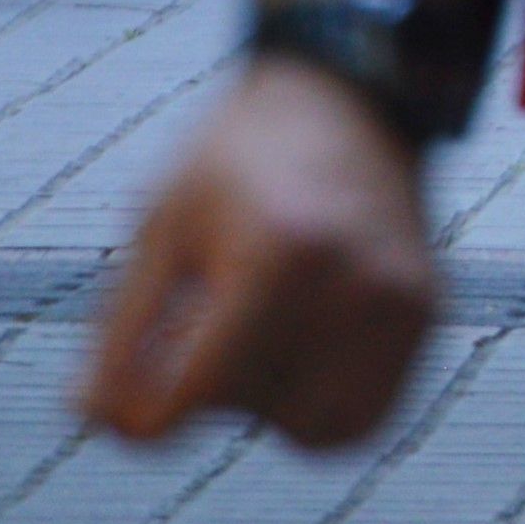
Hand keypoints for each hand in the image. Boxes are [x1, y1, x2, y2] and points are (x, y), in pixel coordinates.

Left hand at [81, 57, 439, 451]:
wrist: (348, 96)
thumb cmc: (239, 158)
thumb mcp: (163, 225)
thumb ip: (123, 332)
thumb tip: (98, 421)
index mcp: (282, 247)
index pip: (200, 388)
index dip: (143, 409)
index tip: (120, 398)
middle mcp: (357, 278)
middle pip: (248, 406)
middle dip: (206, 382)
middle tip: (199, 320)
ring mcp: (402, 299)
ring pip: (307, 427)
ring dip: (264, 403)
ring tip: (253, 334)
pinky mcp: (426, 314)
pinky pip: (358, 417)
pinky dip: (318, 410)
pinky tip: (293, 354)